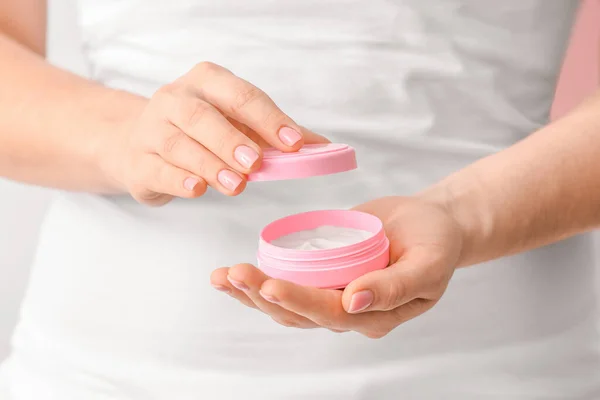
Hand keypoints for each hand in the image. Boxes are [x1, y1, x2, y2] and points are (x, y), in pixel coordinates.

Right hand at [101, 62, 327, 204]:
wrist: (136, 143)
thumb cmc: (198, 131)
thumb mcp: (235, 123)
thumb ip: (274, 134)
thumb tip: (322, 147)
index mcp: (206, 82)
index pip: (240, 96)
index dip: (268, 119)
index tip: (293, 143)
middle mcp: (174, 99)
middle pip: (202, 117)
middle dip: (231, 140)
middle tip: (256, 163)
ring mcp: (151, 130)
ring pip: (180, 145)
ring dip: (210, 165)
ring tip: (237, 185)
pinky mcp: (138, 162)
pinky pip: (158, 169)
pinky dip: (178, 180)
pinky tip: (197, 189)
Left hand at [211, 196, 462, 337]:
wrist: (431, 223)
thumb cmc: (435, 242)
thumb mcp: (429, 263)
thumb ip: (396, 287)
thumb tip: (354, 302)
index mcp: (374, 315)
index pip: (330, 313)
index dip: (300, 302)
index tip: (271, 286)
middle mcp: (348, 311)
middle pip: (298, 312)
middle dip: (262, 295)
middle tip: (234, 274)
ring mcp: (332, 293)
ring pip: (285, 304)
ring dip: (252, 292)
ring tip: (222, 277)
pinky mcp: (321, 275)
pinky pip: (288, 281)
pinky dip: (259, 279)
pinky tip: (234, 274)